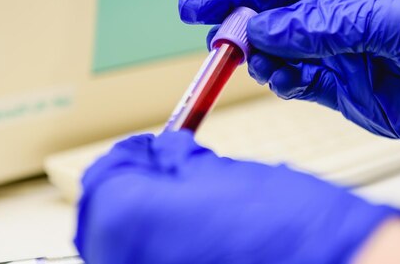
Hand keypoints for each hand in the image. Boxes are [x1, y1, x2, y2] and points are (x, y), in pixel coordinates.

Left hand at [74, 131, 399, 263]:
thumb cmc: (294, 228)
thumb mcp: (224, 172)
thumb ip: (177, 161)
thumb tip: (161, 154)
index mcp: (128, 220)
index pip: (106, 176)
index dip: (133, 154)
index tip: (153, 147)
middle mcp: (125, 261)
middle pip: (106, 218)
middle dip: (134, 188)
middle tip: (170, 170)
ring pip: (124, 247)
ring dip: (146, 221)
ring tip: (188, 203)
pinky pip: (149, 263)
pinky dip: (162, 247)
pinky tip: (196, 237)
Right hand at [179, 0, 399, 162]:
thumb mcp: (389, 17)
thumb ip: (323, 24)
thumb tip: (267, 26)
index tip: (199, 2)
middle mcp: (342, 18)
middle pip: (274, 18)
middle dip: (241, 26)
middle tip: (219, 40)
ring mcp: (342, 55)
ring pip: (281, 53)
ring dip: (260, 58)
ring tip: (253, 62)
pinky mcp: (346, 90)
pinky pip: (299, 83)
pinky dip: (281, 82)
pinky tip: (276, 79)